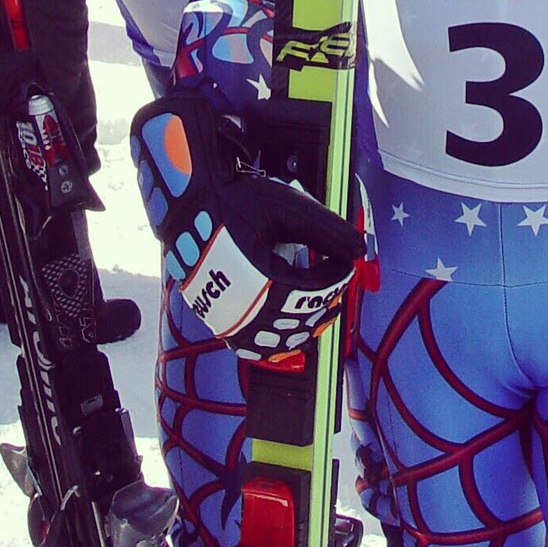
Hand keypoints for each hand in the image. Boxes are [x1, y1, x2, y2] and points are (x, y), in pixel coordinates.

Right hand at [131, 94, 366, 357]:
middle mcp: (242, 309)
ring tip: (319, 309)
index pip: (313, 292)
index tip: (345, 263)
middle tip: (338, 284)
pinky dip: (271, 341)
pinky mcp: (215, 318)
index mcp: (261, 282)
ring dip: (301, 328)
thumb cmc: (235, 202)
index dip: (336, 278)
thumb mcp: (286, 208)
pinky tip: (284, 328)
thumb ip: (326, 229)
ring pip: (274, 341)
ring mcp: (226, 318)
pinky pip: (248, 345)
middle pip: (297, 321)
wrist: (188, 204)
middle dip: (323, 303)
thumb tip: (359, 249)